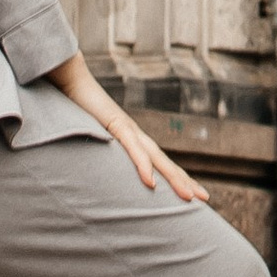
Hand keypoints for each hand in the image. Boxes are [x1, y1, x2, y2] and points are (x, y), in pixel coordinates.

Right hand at [50, 53, 209, 203]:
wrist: (71, 78)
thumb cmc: (78, 107)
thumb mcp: (91, 137)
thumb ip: (99, 153)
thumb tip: (98, 174)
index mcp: (131, 138)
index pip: (159, 162)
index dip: (176, 177)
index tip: (192, 194)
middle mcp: (135, 133)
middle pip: (164, 162)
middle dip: (185, 180)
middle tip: (204, 199)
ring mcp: (127, 127)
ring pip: (156, 157)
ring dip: (173, 177)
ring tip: (187, 196)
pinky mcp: (114, 123)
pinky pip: (132, 148)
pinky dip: (143, 165)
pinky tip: (151, 182)